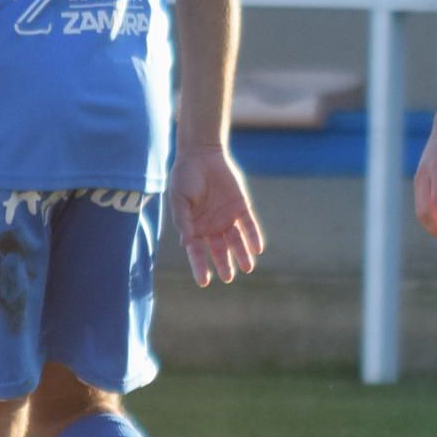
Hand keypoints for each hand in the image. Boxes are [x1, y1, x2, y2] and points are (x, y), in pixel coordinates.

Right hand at [168, 145, 265, 287]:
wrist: (201, 154)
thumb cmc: (185, 177)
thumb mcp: (179, 200)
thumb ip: (183, 221)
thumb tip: (187, 243)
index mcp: (195, 228)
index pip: (197, 253)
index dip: (200, 267)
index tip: (204, 282)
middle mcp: (212, 227)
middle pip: (220, 250)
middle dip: (224, 264)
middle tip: (228, 277)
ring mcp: (228, 217)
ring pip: (237, 241)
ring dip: (242, 254)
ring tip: (248, 267)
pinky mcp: (241, 206)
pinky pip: (249, 225)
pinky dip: (253, 236)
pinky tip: (257, 248)